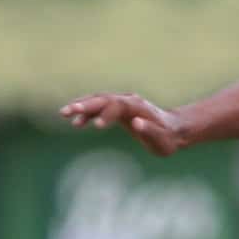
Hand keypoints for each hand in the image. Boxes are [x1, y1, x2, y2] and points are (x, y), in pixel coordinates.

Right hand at [59, 93, 190, 156]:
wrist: (174, 130)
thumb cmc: (169, 138)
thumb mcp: (162, 139)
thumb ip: (150, 131)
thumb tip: (136, 123)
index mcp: (138, 107)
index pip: (117, 106)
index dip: (106, 114)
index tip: (97, 127)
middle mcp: (128, 101)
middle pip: (103, 99)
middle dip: (85, 105)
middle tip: (67, 112)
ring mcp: (121, 103)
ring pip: (98, 101)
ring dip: (81, 106)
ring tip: (64, 114)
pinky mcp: (117, 109)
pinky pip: (99, 108)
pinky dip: (87, 113)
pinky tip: (75, 123)